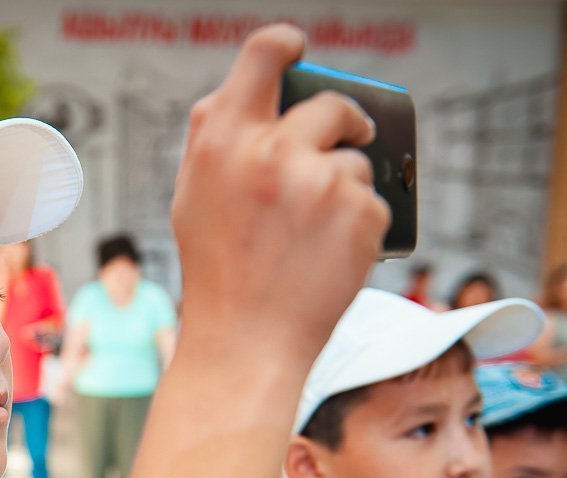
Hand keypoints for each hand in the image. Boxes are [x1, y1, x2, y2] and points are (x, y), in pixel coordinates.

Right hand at [169, 24, 389, 364]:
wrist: (246, 342)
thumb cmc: (218, 272)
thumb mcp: (192, 195)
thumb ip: (220, 137)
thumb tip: (256, 87)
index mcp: (223, 139)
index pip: (265, 54)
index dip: (288, 45)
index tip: (301, 52)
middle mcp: (273, 151)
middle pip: (330, 104)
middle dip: (342, 123)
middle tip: (344, 141)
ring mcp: (321, 181)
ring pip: (355, 162)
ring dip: (344, 189)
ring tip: (309, 238)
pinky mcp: (361, 213)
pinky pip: (374, 202)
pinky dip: (358, 226)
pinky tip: (326, 257)